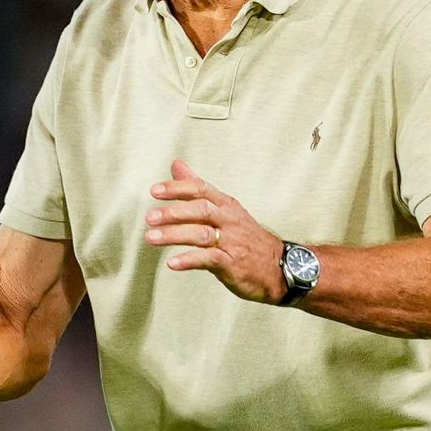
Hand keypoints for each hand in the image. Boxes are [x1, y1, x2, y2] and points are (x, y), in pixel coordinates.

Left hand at [144, 159, 286, 304]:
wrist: (280, 266)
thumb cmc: (245, 237)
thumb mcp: (225, 208)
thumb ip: (197, 188)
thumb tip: (177, 164)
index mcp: (226, 205)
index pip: (201, 189)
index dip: (177, 188)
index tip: (154, 190)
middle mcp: (229, 220)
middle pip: (200, 210)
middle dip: (173, 212)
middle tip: (150, 217)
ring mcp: (232, 241)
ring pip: (201, 234)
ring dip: (174, 235)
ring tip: (151, 238)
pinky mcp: (233, 263)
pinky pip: (209, 259)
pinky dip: (189, 260)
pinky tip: (172, 263)